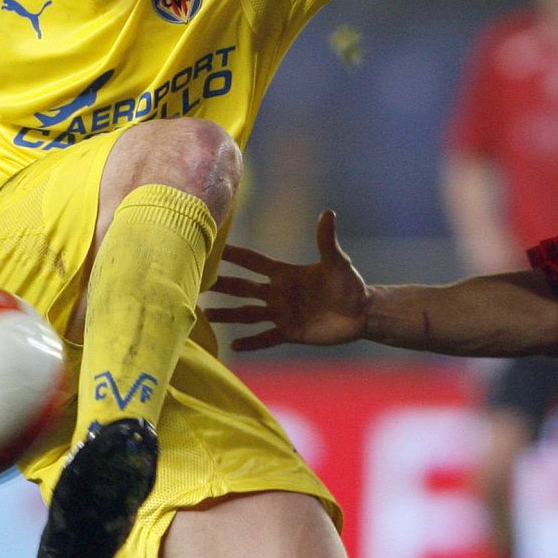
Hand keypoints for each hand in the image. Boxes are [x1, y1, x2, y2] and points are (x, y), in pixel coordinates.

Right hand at [208, 210, 368, 351]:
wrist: (360, 313)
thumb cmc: (349, 284)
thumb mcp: (337, 262)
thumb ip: (327, 240)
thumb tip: (328, 212)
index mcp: (285, 274)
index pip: (253, 262)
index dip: (234, 255)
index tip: (211, 247)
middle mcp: (278, 293)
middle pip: (243, 289)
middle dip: (221, 285)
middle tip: (196, 283)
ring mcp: (281, 314)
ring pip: (247, 314)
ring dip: (228, 315)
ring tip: (206, 316)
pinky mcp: (289, 333)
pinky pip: (265, 337)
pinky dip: (250, 342)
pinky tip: (233, 344)